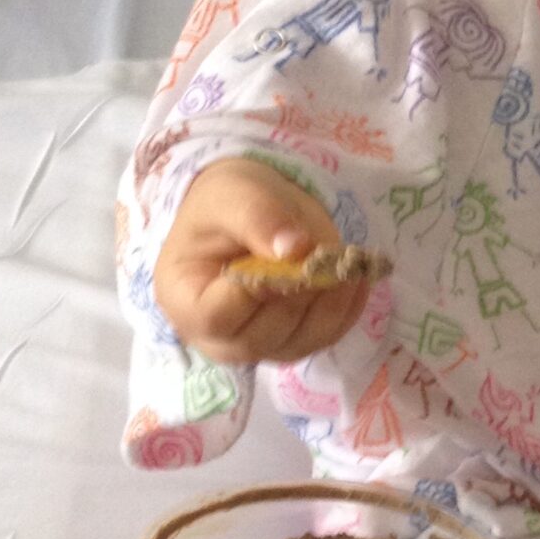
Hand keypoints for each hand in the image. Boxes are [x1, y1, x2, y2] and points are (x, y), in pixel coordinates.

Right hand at [152, 159, 373, 366]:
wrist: (246, 210)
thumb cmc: (227, 201)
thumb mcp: (235, 194)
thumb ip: (259, 218)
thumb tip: (295, 249)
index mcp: (183, 298)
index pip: (216, 316)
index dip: (255, 293)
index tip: (288, 258)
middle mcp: (214, 335)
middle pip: (260, 337)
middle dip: (300, 296)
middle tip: (328, 257)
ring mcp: (255, 344)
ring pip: (299, 343)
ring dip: (331, 305)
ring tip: (348, 264)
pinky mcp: (290, 341)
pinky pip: (324, 337)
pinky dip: (346, 310)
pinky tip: (356, 278)